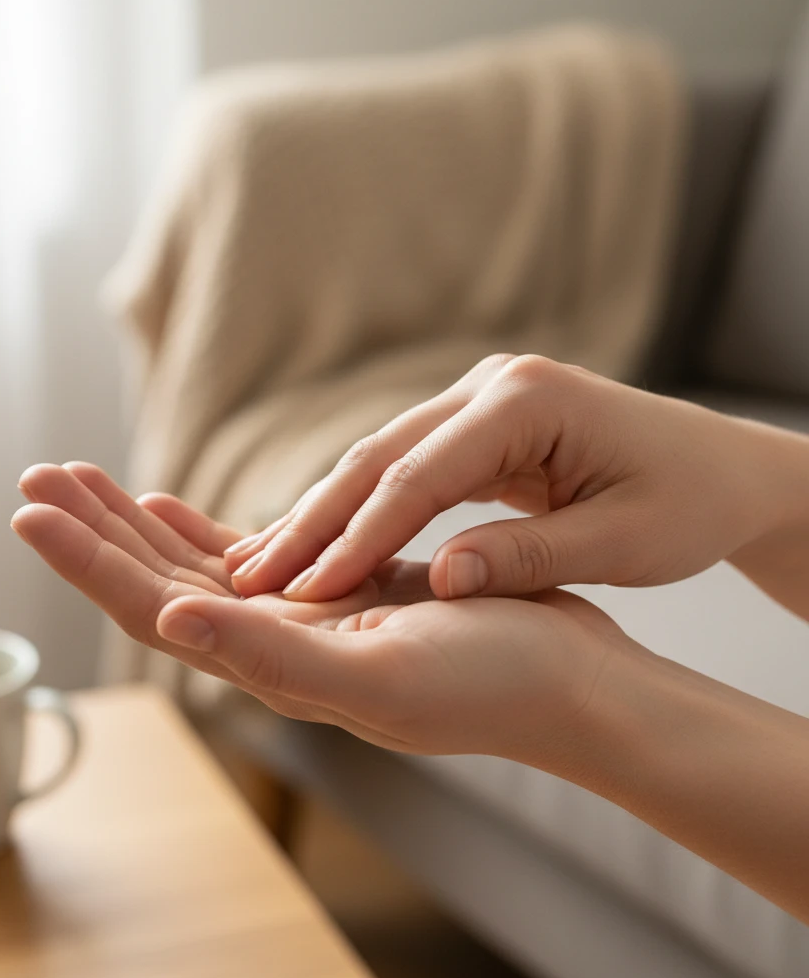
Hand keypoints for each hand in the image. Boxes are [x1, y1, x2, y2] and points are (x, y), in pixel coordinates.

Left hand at [11, 463, 631, 758]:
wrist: (566, 683)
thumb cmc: (492, 683)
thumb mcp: (381, 672)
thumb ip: (271, 656)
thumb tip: (169, 619)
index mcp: (269, 664)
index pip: (151, 606)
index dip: (86, 560)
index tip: (29, 508)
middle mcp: (270, 645)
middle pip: (154, 582)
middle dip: (91, 530)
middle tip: (34, 475)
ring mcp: (298, 619)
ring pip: (191, 566)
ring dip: (133, 525)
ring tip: (81, 480)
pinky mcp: (334, 591)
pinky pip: (246, 557)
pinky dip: (199, 531)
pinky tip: (165, 506)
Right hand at [225, 354, 808, 607]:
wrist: (725, 468)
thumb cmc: (689, 502)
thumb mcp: (623, 542)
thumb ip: (527, 558)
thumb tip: (439, 582)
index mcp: (527, 402)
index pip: (418, 476)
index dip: (358, 538)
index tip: (307, 591)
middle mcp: (491, 387)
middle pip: (378, 457)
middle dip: (314, 522)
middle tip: (251, 577)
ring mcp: (478, 401)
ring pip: (378, 459)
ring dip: (323, 515)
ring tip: (262, 563)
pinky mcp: (475, 426)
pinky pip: (402, 469)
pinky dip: (360, 511)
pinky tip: (320, 544)